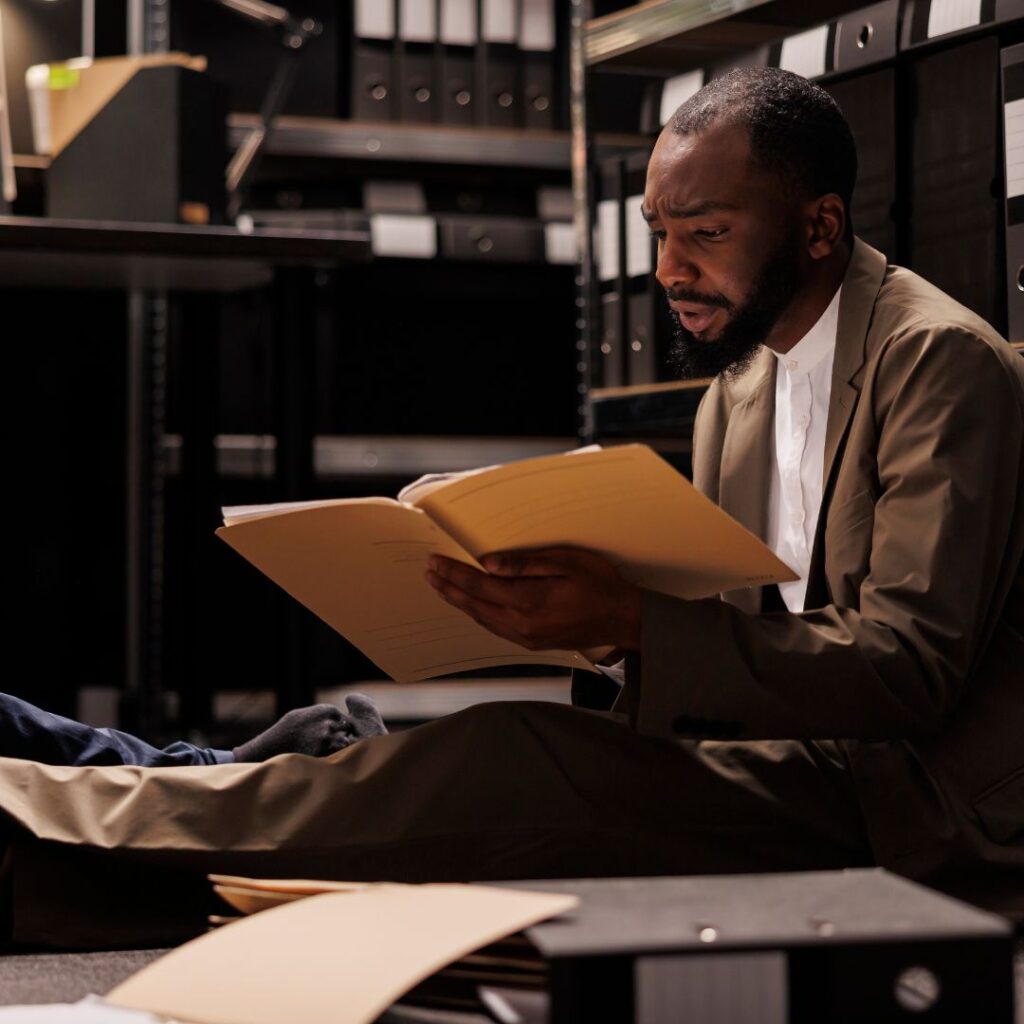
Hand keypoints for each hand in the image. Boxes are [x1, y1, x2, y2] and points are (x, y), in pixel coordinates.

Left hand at [425, 547, 641, 652]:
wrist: (623, 619)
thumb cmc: (599, 585)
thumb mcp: (565, 562)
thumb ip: (524, 564)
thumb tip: (488, 564)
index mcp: (528, 601)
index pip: (479, 585)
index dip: (453, 573)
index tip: (434, 562)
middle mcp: (522, 624)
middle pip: (473, 605)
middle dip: (448, 588)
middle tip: (428, 573)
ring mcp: (526, 637)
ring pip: (481, 619)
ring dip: (459, 603)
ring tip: (441, 588)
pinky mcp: (532, 643)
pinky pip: (495, 628)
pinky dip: (477, 615)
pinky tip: (471, 607)